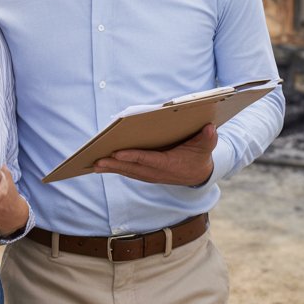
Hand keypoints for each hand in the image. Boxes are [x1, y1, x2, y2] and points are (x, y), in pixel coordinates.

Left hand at [93, 124, 216, 185]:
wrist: (200, 174)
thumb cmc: (201, 155)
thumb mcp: (207, 146)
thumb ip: (208, 138)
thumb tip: (210, 128)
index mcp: (171, 164)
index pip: (149, 160)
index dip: (132, 157)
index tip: (117, 153)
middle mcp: (159, 172)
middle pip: (134, 169)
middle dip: (115, 165)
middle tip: (96, 160)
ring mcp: (152, 175)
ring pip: (129, 172)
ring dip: (111, 169)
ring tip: (94, 164)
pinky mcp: (147, 174)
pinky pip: (129, 172)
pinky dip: (116, 169)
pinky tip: (103, 166)